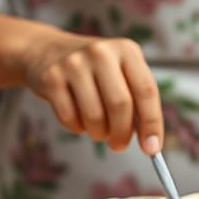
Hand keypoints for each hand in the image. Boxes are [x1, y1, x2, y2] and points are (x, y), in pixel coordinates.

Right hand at [19, 32, 163, 152]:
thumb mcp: (120, 71)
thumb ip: (136, 99)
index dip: (152, 123)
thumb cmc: (94, 69)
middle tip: (120, 145)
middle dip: (122, 133)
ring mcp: (74, 64)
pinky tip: (79, 120)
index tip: (153, 148)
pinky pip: (70, 118)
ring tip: (99, 130)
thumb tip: (149, 139)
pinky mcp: (51, 78)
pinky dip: (78, 128)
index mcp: (126, 50)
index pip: (146, 90)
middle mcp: (101, 52)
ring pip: (95, 116)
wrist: (45, 50)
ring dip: (99, 133)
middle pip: (120, 105)